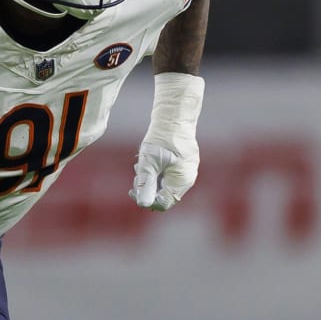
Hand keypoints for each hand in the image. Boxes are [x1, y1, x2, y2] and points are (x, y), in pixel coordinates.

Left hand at [130, 72, 204, 210]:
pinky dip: (157, 171)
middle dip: (147, 186)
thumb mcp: (149, 162)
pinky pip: (169, 174)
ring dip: (151, 177)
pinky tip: (148, 160)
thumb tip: (142, 205)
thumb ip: (146, 184)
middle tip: (137, 173)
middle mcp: (188, 178)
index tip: (132, 190)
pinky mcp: (184, 163)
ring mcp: (188, 170)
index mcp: (182, 181)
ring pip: (166, 183)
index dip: (146, 199)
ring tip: (141, 164)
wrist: (175, 114)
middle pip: (164, 194)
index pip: (163, 203)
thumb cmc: (162, 137)